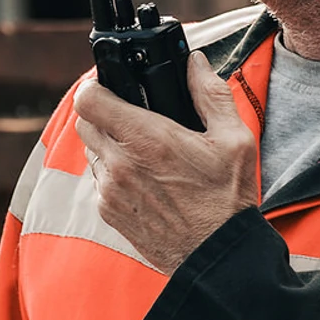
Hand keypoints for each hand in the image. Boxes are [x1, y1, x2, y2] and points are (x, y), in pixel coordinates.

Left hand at [73, 51, 257, 272]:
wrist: (216, 257)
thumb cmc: (227, 200)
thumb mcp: (234, 139)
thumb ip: (211, 94)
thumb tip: (195, 62)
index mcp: (147, 139)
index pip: (89, 99)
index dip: (96, 86)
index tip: (112, 86)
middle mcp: (120, 164)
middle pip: (85, 121)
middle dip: (103, 112)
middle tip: (132, 115)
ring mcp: (110, 190)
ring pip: (91, 151)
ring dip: (108, 144)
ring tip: (143, 150)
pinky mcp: (109, 212)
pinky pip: (98, 180)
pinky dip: (113, 172)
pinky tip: (144, 178)